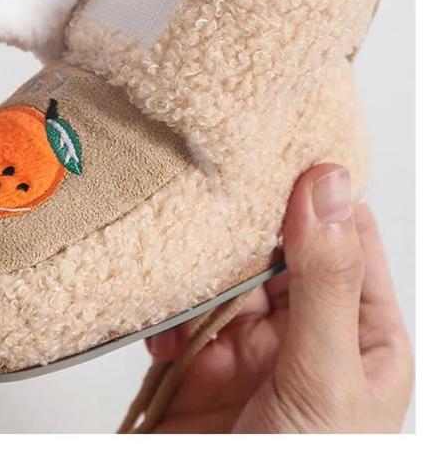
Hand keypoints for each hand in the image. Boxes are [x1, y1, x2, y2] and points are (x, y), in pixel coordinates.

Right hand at [146, 164, 412, 432]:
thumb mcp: (324, 376)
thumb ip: (325, 280)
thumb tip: (329, 185)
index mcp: (361, 330)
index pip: (346, 235)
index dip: (318, 190)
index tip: (281, 149)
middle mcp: (307, 330)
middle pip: (277, 249)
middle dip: (245, 232)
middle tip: (213, 199)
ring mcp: (251, 345)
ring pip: (226, 275)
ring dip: (201, 274)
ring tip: (184, 273)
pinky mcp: (201, 361)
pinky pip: (184, 312)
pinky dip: (169, 314)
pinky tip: (165, 336)